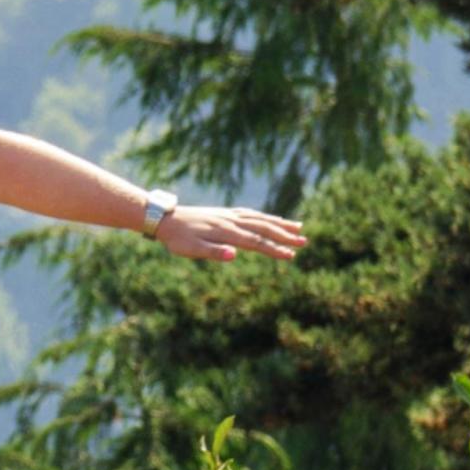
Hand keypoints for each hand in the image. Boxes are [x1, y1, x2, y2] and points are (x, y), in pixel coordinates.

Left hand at [154, 206, 306, 261]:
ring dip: (279, 224)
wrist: (164, 218)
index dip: (274, 249)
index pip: (256, 242)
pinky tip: (271, 219)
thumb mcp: (191, 250)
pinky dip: (264, 216)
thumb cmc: (177, 239)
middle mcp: (230, 221)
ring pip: (259, 218)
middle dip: (285, 236)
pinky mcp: (225, 213)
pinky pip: (250, 213)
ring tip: (298, 227)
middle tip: (304, 242)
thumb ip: (213, 252)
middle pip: (263, 228)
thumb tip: (235, 254)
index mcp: (225, 233)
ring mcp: (228, 215)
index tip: (291, 256)